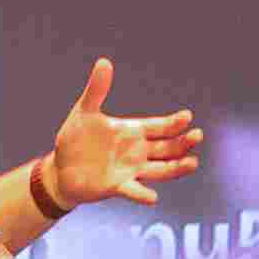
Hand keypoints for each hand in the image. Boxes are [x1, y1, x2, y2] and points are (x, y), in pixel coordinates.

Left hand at [38, 59, 206, 216]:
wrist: (61, 169)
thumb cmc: (75, 139)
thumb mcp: (84, 112)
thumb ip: (97, 90)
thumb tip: (104, 62)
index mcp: (132, 131)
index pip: (159, 127)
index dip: (173, 123)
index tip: (187, 117)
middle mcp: (137, 152)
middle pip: (168, 148)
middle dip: (183, 143)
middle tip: (197, 135)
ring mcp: (131, 170)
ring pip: (161, 170)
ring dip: (177, 168)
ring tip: (193, 163)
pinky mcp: (119, 187)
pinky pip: (134, 190)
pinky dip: (142, 194)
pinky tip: (152, 197)